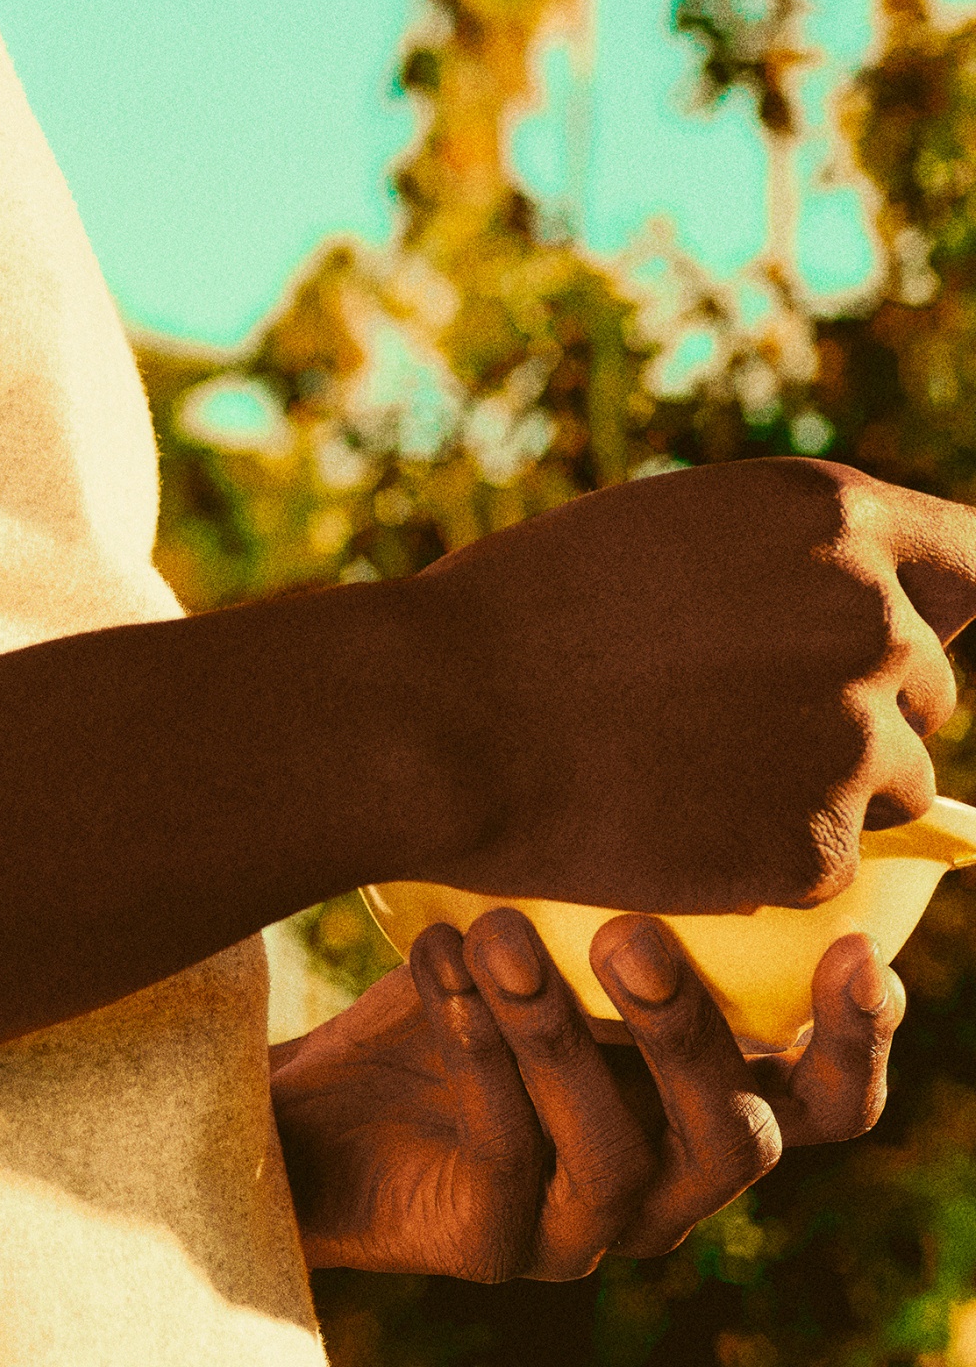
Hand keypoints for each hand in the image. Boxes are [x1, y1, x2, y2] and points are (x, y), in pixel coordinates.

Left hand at [268, 906, 902, 1281]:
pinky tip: (440, 960)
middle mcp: (672, 1173)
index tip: (856, 951)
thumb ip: (621, 865)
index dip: (858, 1041)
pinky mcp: (499, 1245)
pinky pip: (508, 1161)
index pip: (828, 1101)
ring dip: (559, 1036)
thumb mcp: (549, 907)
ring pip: (616, 1159)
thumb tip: (674, 737)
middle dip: (691, 1034)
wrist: (328, 1084)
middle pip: (738, 1141)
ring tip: (500, 936)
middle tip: (633, 934)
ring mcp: (588, 1224)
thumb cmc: (466, 973)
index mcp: (713, 1093)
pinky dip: (478, 1056)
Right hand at [404, 458, 975, 911]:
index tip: (917, 636)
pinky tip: (676, 821)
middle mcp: (871, 615)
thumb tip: (881, 609)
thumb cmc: (533, 607)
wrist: (445, 714)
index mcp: (835, 513)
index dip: (944, 606)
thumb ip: (791, 560)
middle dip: (862, 706)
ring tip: (694, 768)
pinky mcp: (819, 845)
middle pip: (932, 685)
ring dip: (824, 786)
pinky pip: (830, 858)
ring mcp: (853, 735)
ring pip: (897, 782)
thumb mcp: (680, 529)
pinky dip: (770, 856)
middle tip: (738, 718)